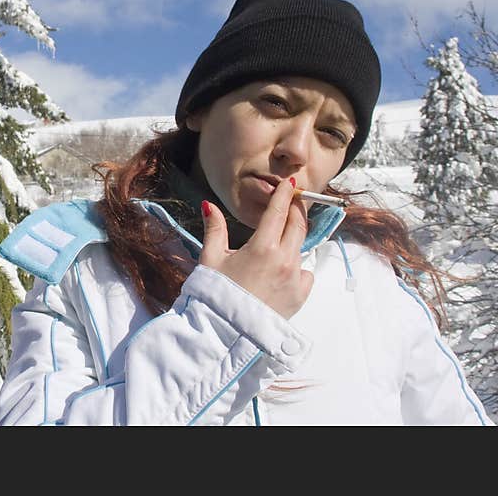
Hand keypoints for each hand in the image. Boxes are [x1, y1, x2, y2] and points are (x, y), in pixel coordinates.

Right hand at [199, 179, 312, 318]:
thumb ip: (215, 228)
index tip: (291, 183)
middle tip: (292, 202)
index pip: (279, 212)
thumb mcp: (211, 258)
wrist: (227, 331)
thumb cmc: (216, 293)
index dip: (285, 195)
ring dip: (293, 238)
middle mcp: (285, 259)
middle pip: (298, 225)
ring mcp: (295, 278)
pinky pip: (305, 272)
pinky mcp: (301, 295)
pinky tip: (281, 272)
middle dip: (296, 210)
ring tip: (280, 239)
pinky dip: (296, 266)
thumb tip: (210, 205)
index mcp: (262, 247)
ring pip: (301, 247)